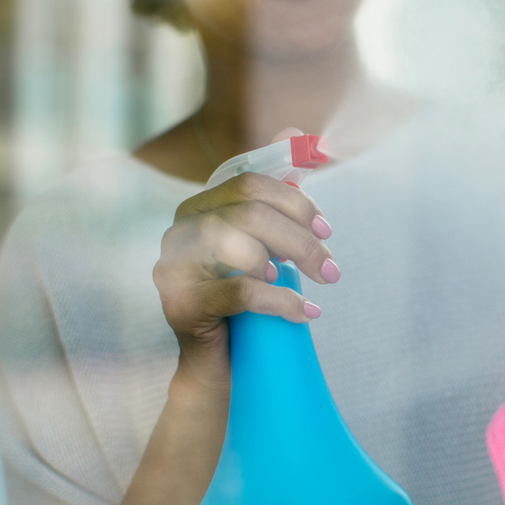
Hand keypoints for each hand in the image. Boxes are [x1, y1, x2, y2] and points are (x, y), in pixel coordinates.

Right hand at [153, 129, 337, 391]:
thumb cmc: (246, 304)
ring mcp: (172, 267)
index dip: (294, 201)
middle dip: (299, 236)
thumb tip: (298, 135)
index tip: (327, 228)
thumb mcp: (267, 246)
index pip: (248, 183)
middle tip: (332, 268)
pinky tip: (305, 313)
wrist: (220, 369)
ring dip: (288, 260)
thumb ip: (277, 195)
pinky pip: (237, 290)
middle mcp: (178, 230)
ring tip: (315, 286)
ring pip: (234, 240)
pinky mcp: (179, 305)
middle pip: (246, 210)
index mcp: (199, 208)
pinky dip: (280, 300)